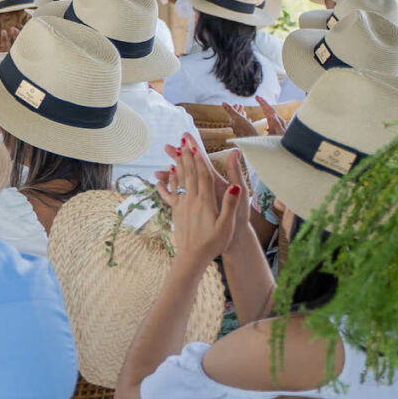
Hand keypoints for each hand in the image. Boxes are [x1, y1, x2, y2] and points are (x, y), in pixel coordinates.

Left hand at [164, 142, 241, 269]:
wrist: (192, 257)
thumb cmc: (213, 243)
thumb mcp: (226, 226)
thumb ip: (229, 206)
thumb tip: (234, 187)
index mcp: (205, 202)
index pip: (202, 175)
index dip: (199, 159)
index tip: (195, 145)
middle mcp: (191, 201)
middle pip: (189, 173)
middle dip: (187, 156)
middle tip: (183, 140)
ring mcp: (182, 206)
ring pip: (179, 181)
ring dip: (177, 165)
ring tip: (174, 151)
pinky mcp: (176, 213)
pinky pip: (171, 193)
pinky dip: (168, 182)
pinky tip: (163, 175)